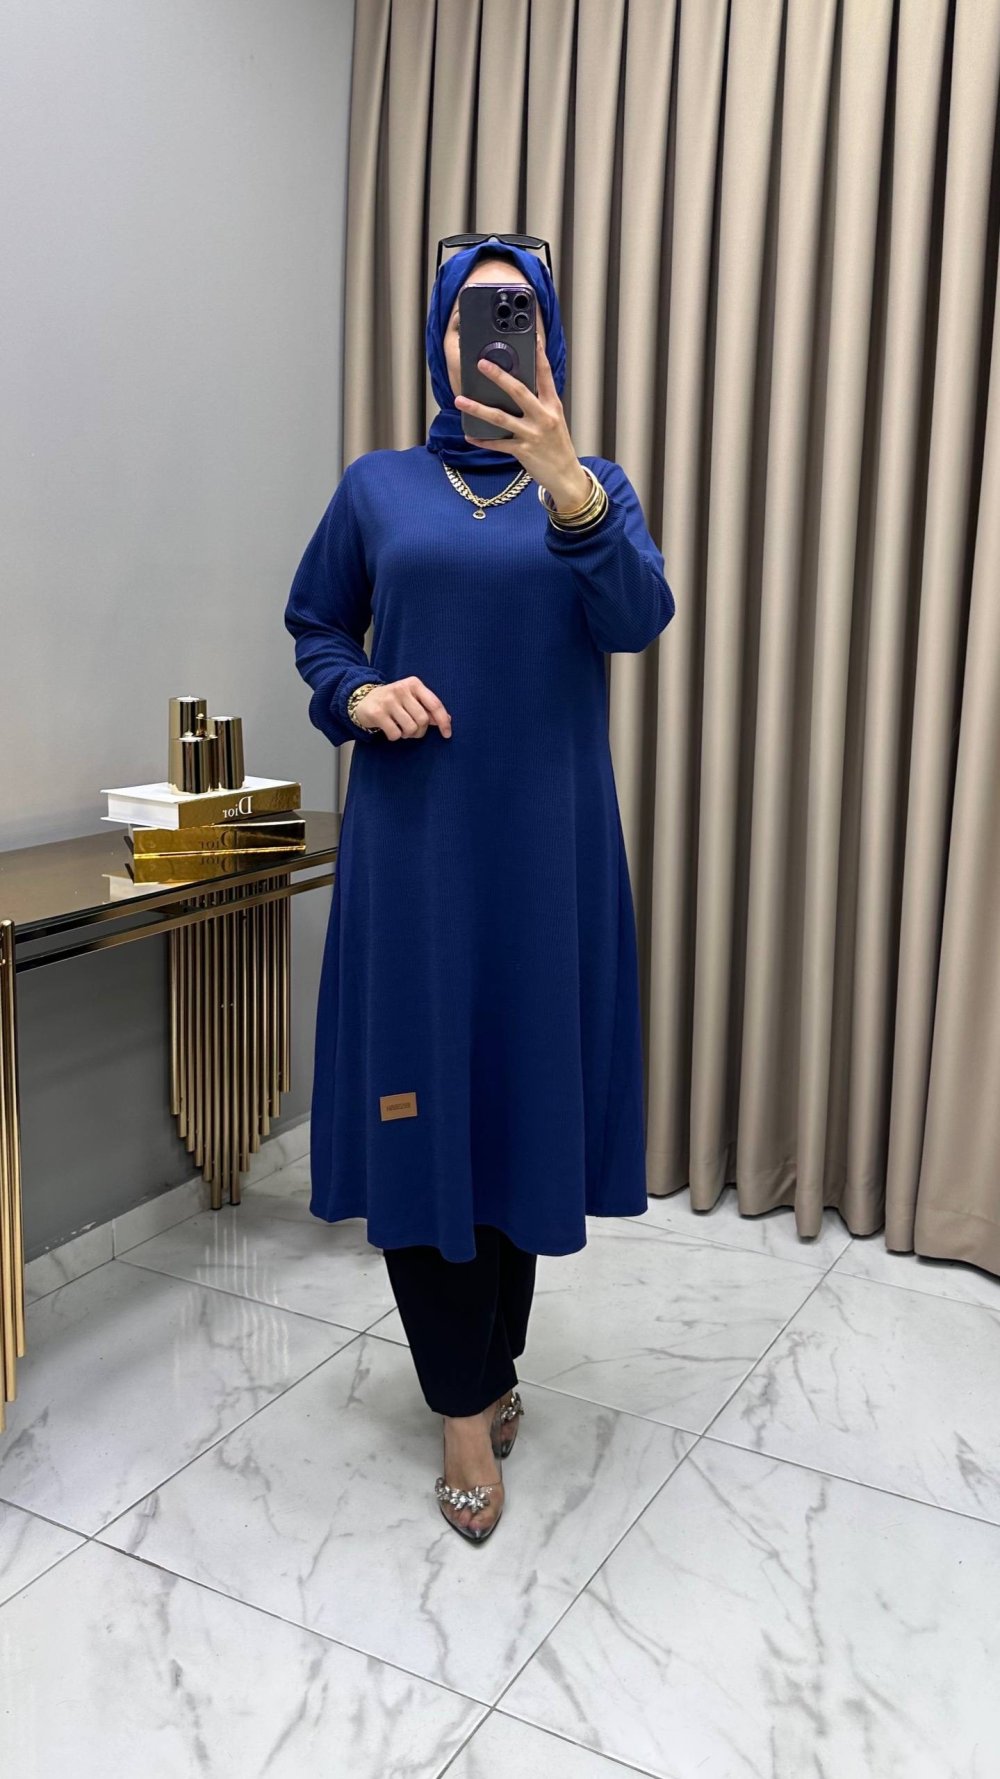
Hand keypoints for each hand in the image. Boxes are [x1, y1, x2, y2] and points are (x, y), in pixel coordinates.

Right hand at [353, 676, 451, 740]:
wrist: (363, 700)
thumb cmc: (394, 701)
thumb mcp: (412, 699)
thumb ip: (428, 708)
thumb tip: (447, 719)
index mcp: (414, 684)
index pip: (435, 704)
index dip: (443, 722)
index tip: (447, 734)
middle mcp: (401, 689)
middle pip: (423, 720)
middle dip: (420, 731)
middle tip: (412, 730)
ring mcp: (388, 700)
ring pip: (410, 728)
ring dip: (407, 734)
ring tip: (400, 728)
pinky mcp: (377, 712)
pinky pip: (395, 734)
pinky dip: (395, 736)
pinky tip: (389, 729)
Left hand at [454, 333, 591, 513]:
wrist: (566, 476)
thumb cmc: (557, 446)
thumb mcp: (554, 420)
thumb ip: (539, 404)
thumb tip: (516, 389)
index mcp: (552, 406)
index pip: (545, 374)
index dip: (538, 354)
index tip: (531, 335)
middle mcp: (543, 417)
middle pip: (518, 391)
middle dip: (498, 376)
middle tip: (481, 363)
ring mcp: (532, 434)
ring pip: (501, 418)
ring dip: (478, 408)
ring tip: (460, 400)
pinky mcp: (523, 451)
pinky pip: (497, 444)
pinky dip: (482, 440)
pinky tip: (469, 435)